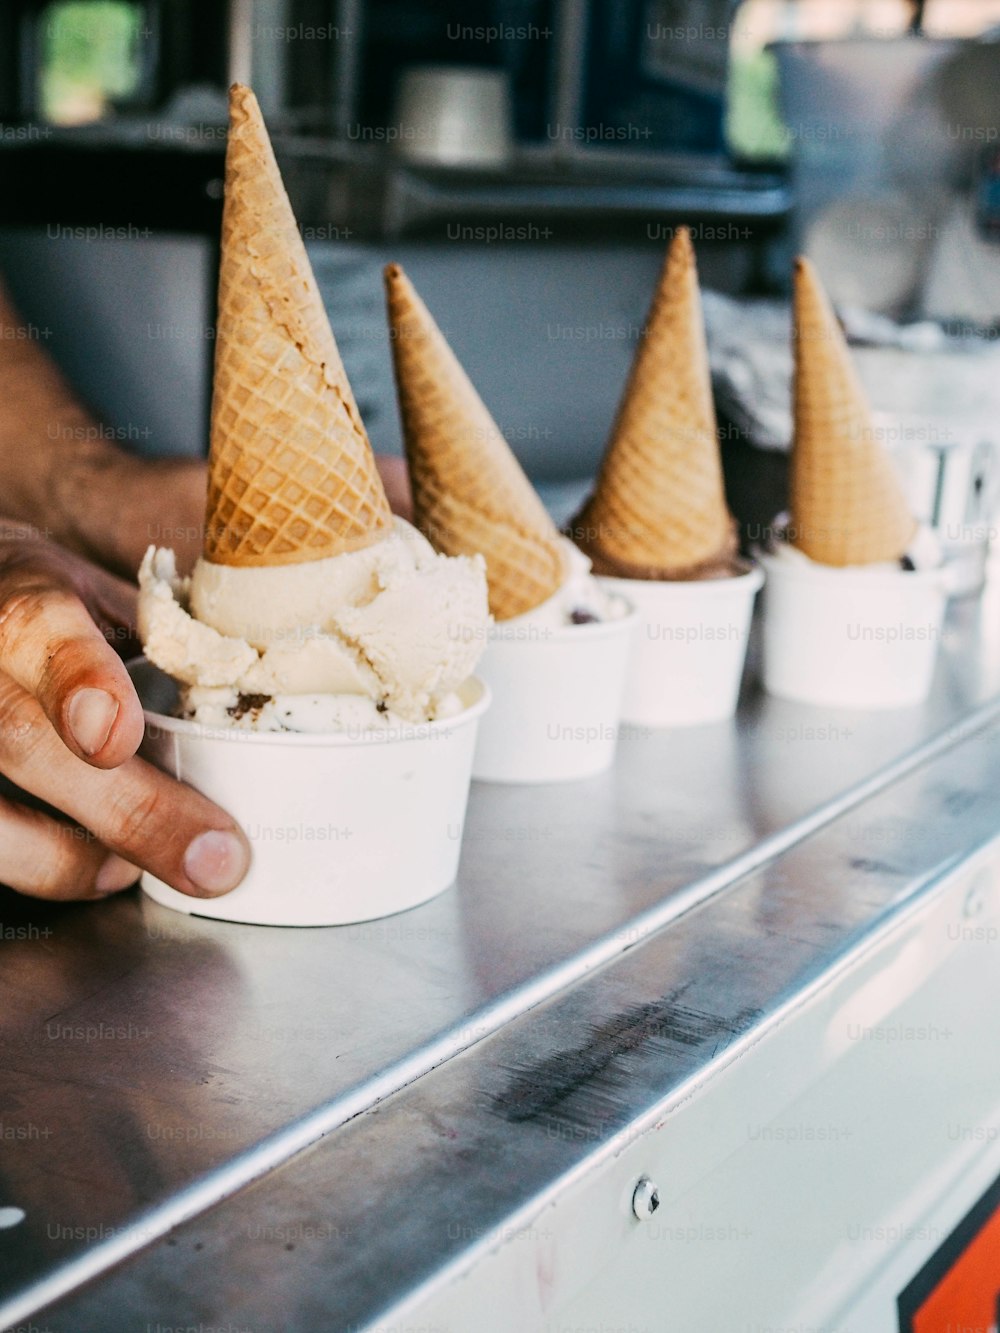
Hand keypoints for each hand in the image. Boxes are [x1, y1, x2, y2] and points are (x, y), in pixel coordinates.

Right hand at [0, 523, 249, 900]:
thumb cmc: (54, 609)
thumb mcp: (103, 597)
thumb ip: (163, 640)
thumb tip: (273, 699)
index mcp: (22, 602)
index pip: (38, 628)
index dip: (79, 683)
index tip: (117, 739)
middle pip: (24, 739)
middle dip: (129, 810)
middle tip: (216, 859)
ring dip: (79, 860)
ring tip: (142, 867)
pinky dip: (47, 872)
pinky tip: (100, 869)